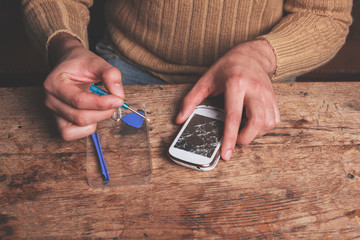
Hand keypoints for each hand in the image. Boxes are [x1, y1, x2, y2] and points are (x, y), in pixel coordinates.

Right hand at [44, 33, 124, 140]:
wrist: (71, 65)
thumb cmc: (81, 64)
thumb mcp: (97, 62)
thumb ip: (110, 75)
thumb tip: (118, 95)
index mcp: (54, 84)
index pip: (79, 101)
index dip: (102, 103)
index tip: (119, 99)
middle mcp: (51, 100)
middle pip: (80, 117)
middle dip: (103, 112)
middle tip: (116, 101)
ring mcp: (54, 113)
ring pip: (78, 126)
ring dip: (98, 118)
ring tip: (104, 105)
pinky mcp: (61, 122)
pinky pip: (74, 133)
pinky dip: (89, 126)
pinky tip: (94, 112)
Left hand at [176, 40, 279, 159]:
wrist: (252, 55)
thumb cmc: (228, 67)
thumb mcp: (206, 80)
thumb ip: (191, 100)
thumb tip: (180, 119)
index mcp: (236, 84)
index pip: (233, 117)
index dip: (230, 138)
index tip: (226, 154)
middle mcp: (254, 89)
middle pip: (256, 123)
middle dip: (244, 138)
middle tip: (234, 138)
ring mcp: (267, 94)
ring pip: (267, 124)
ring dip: (254, 133)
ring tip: (243, 127)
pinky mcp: (274, 98)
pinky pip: (274, 121)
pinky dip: (264, 128)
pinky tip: (253, 122)